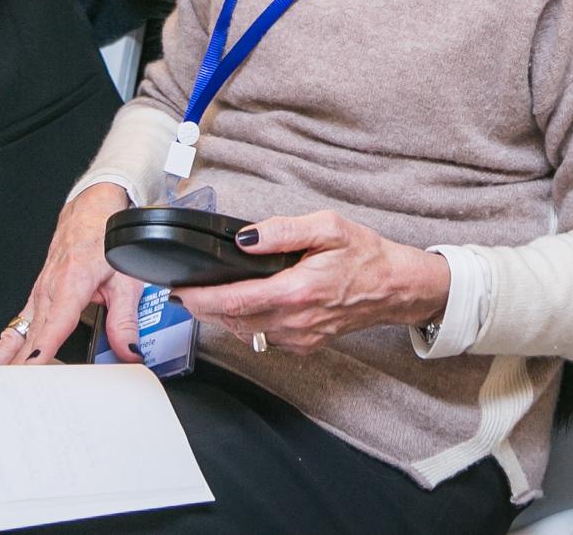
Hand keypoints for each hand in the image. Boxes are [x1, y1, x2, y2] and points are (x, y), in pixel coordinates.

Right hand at [0, 181, 145, 364]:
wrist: (91, 209)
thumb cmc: (106, 237)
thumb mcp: (127, 278)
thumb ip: (127, 319)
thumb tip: (129, 351)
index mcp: (71, 284)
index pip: (52, 327)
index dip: (41, 352)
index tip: (31, 372)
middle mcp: (49, 290)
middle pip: (30, 336)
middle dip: (19, 366)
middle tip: (10, 394)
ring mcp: (39, 293)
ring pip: (19, 330)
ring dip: (5, 357)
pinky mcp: (37, 295)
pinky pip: (19, 323)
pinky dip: (7, 343)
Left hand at [176, 210, 449, 353]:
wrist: (393, 287)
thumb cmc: (363, 255)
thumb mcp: (326, 227)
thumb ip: (282, 231)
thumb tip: (245, 238)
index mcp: (298, 291)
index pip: (235, 301)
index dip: (201, 298)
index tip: (179, 289)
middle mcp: (296, 321)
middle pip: (233, 320)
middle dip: (204, 306)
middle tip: (184, 290)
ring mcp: (300, 338)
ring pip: (246, 332)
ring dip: (224, 315)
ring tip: (209, 295)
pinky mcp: (304, 344)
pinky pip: (264, 338)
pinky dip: (247, 322)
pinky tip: (245, 304)